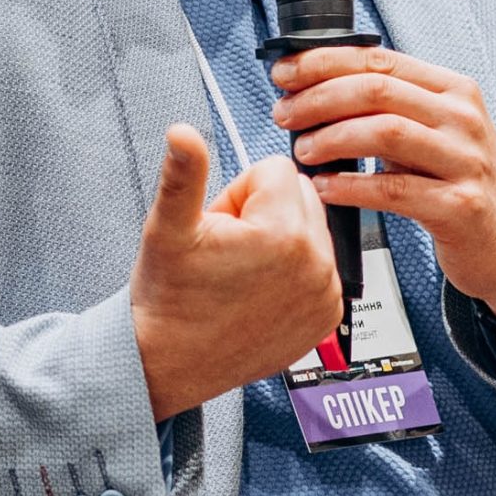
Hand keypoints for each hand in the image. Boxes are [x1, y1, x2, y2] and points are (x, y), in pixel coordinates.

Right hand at [132, 125, 344, 421]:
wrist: (171, 362)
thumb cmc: (168, 298)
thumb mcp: (166, 228)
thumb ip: (183, 173)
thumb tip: (183, 132)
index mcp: (283, 233)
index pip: (275, 170)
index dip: (237, 192)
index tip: (219, 227)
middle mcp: (316, 263)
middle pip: (299, 196)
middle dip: (263, 212)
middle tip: (228, 248)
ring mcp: (326, 292)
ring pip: (311, 229)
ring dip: (280, 241)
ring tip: (241, 271)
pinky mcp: (328, 314)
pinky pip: (321, 266)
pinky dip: (294, 272)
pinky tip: (259, 291)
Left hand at [271, 45, 495, 323]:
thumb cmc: (458, 183)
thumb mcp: (432, 133)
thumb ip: (388, 109)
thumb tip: (311, 91)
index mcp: (453, 90)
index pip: (379, 60)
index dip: (323, 63)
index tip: (284, 74)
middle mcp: (463, 119)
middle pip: (375, 91)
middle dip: (317, 99)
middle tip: (284, 116)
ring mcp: (465, 161)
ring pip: (383, 133)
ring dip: (329, 139)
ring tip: (302, 151)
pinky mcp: (460, 205)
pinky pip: (391, 190)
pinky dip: (348, 186)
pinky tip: (323, 187)